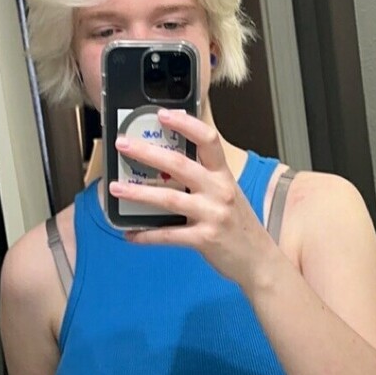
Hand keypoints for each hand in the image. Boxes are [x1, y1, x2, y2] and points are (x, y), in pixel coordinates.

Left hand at [109, 109, 275, 288]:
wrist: (259, 261)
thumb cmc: (239, 225)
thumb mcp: (228, 195)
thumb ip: (205, 180)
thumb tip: (167, 166)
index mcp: (224, 176)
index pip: (208, 140)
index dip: (186, 124)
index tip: (162, 114)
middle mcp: (219, 191)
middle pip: (180, 165)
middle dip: (148, 153)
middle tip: (122, 144)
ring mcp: (212, 215)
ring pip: (169, 198)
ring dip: (139, 192)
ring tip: (115, 188)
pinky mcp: (204, 240)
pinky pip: (169, 235)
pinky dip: (146, 235)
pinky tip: (130, 234)